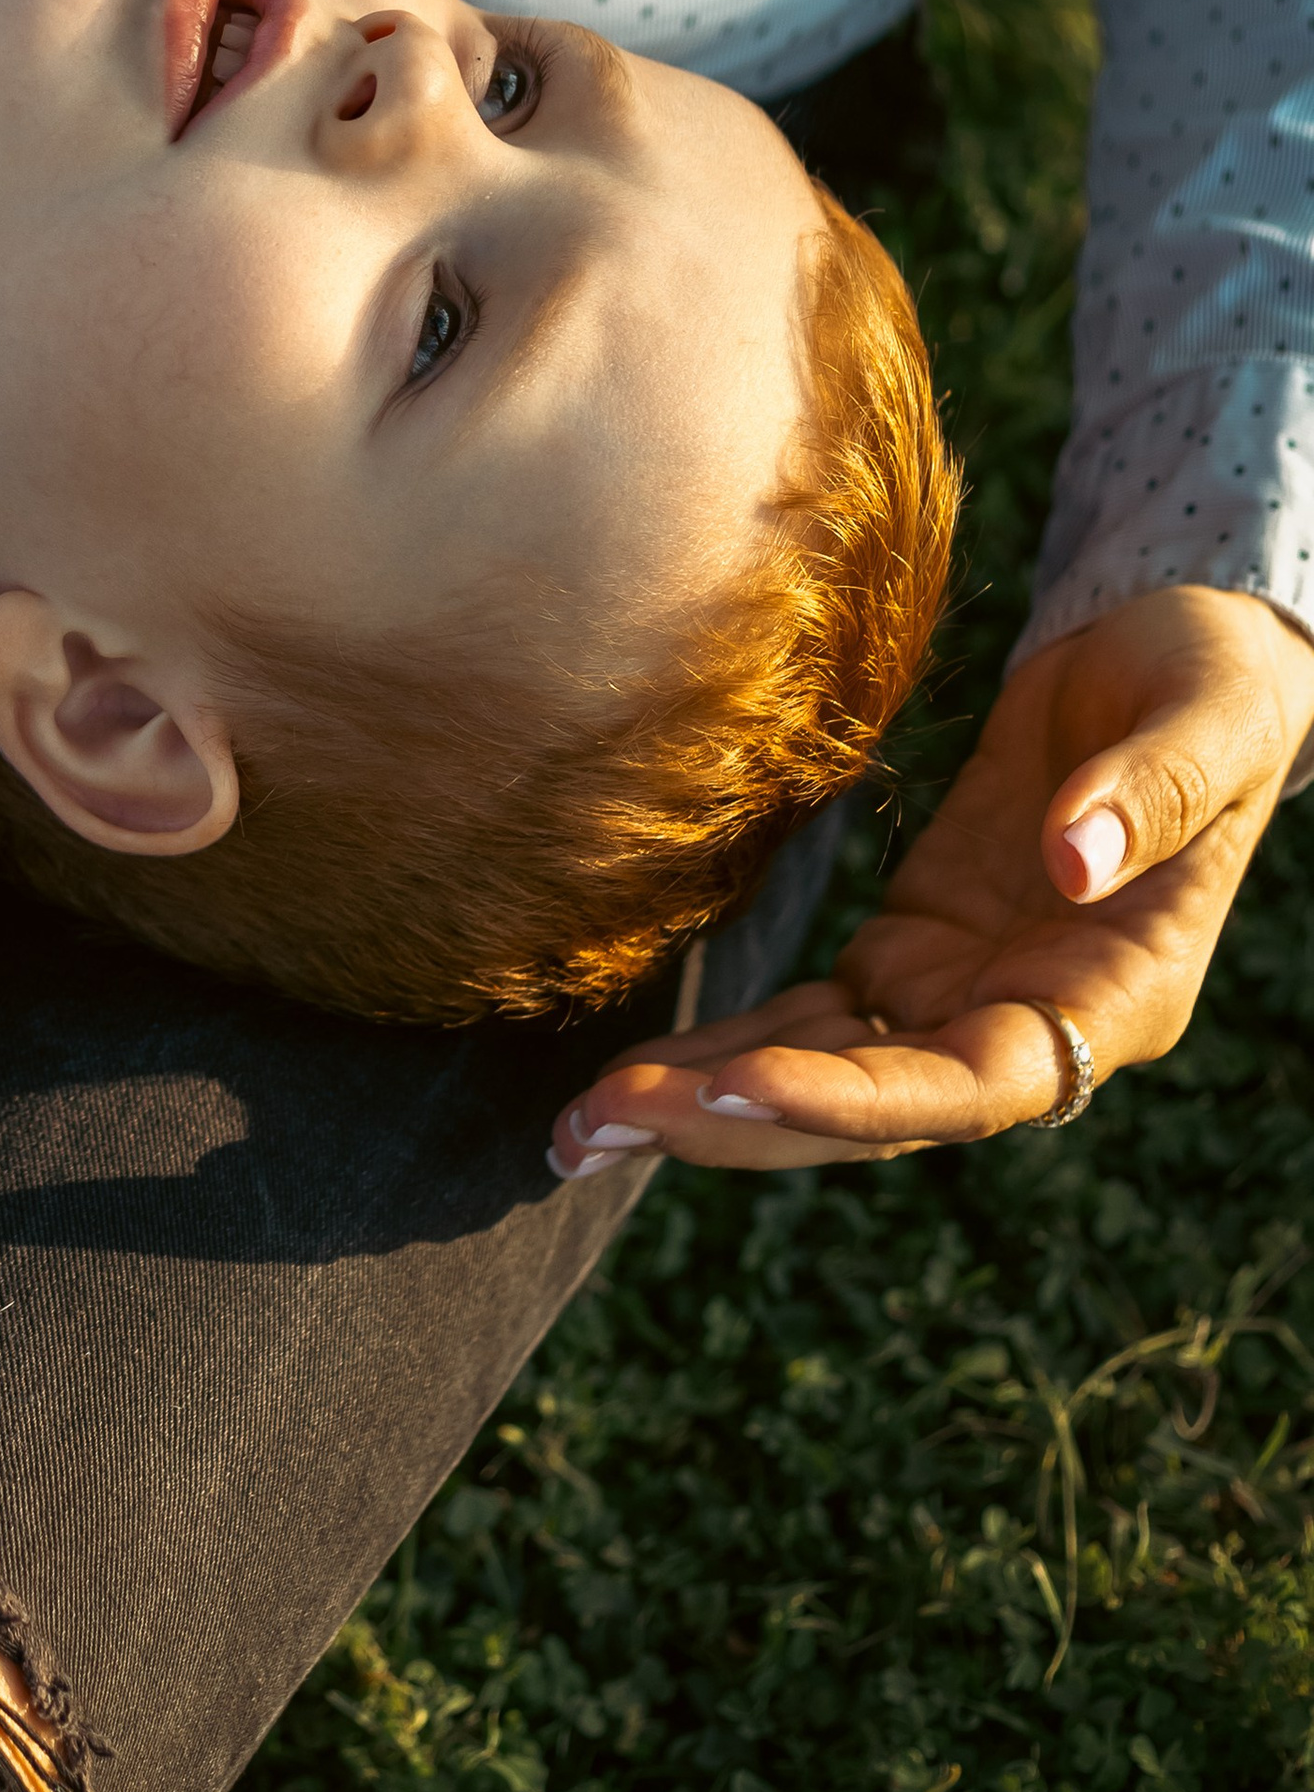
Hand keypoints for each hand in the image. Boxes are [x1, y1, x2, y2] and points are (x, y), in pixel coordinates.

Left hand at [550, 585, 1313, 1176]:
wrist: (1184, 661)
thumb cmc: (1214, 679)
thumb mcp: (1206, 713)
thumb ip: (1147, 791)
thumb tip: (1072, 863)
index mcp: (1115, 996)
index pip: (973, 1086)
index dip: (856, 1100)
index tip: (740, 1087)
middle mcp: (1030, 1023)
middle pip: (871, 1109)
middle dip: (735, 1125)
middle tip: (595, 1129)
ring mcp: (962, 994)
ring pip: (823, 1078)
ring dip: (706, 1105)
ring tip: (576, 1129)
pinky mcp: (912, 950)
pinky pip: (810, 1018)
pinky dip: (726, 1046)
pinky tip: (633, 1072)